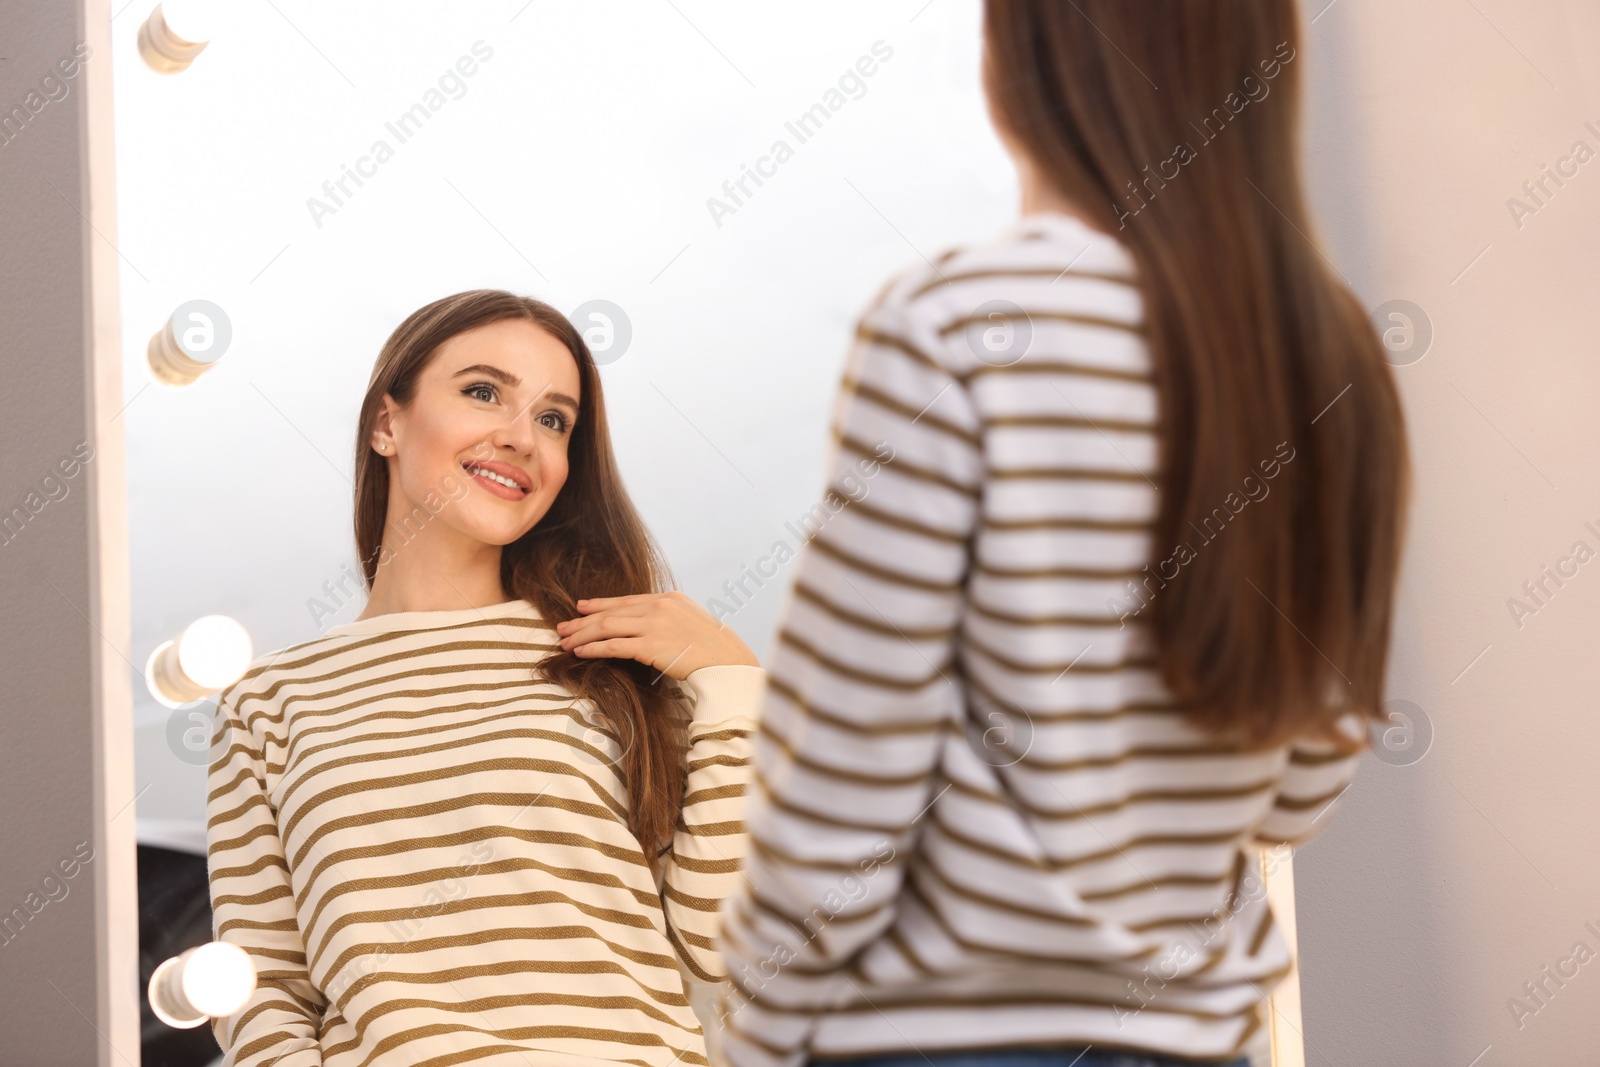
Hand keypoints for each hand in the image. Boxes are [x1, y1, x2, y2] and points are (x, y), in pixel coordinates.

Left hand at [554, 590, 758, 680]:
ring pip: (606, 627)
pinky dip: (593, 648)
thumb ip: (670, 618)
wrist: (728, 661)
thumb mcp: (692, 622)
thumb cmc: (714, 648)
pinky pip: (613, 645)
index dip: (600, 604)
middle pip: (611, 612)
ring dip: (582, 634)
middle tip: (562, 627)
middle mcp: (658, 607)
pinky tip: (580, 653)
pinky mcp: (650, 646)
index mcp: (668, 598)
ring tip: (564, 642)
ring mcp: (654, 625)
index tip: (582, 607)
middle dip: (583, 620)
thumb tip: (651, 626)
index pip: (625, 600)